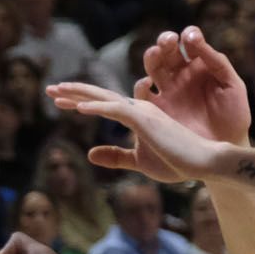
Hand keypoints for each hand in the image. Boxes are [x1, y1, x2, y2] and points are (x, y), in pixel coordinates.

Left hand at [49, 28, 250, 180]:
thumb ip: (115, 156)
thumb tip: (90, 154)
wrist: (205, 164)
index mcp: (138, 115)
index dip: (81, 99)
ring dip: (79, 93)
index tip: (58, 100)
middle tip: (50, 88)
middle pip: (101, 94)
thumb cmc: (177, 162)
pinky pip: (118, 110)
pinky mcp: (148, 120)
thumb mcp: (138, 161)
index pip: (104, 103)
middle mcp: (140, 107)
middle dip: (74, 90)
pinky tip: (78, 108)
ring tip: (56, 91)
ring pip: (106, 96)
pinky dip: (98, 107)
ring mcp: (144, 111)